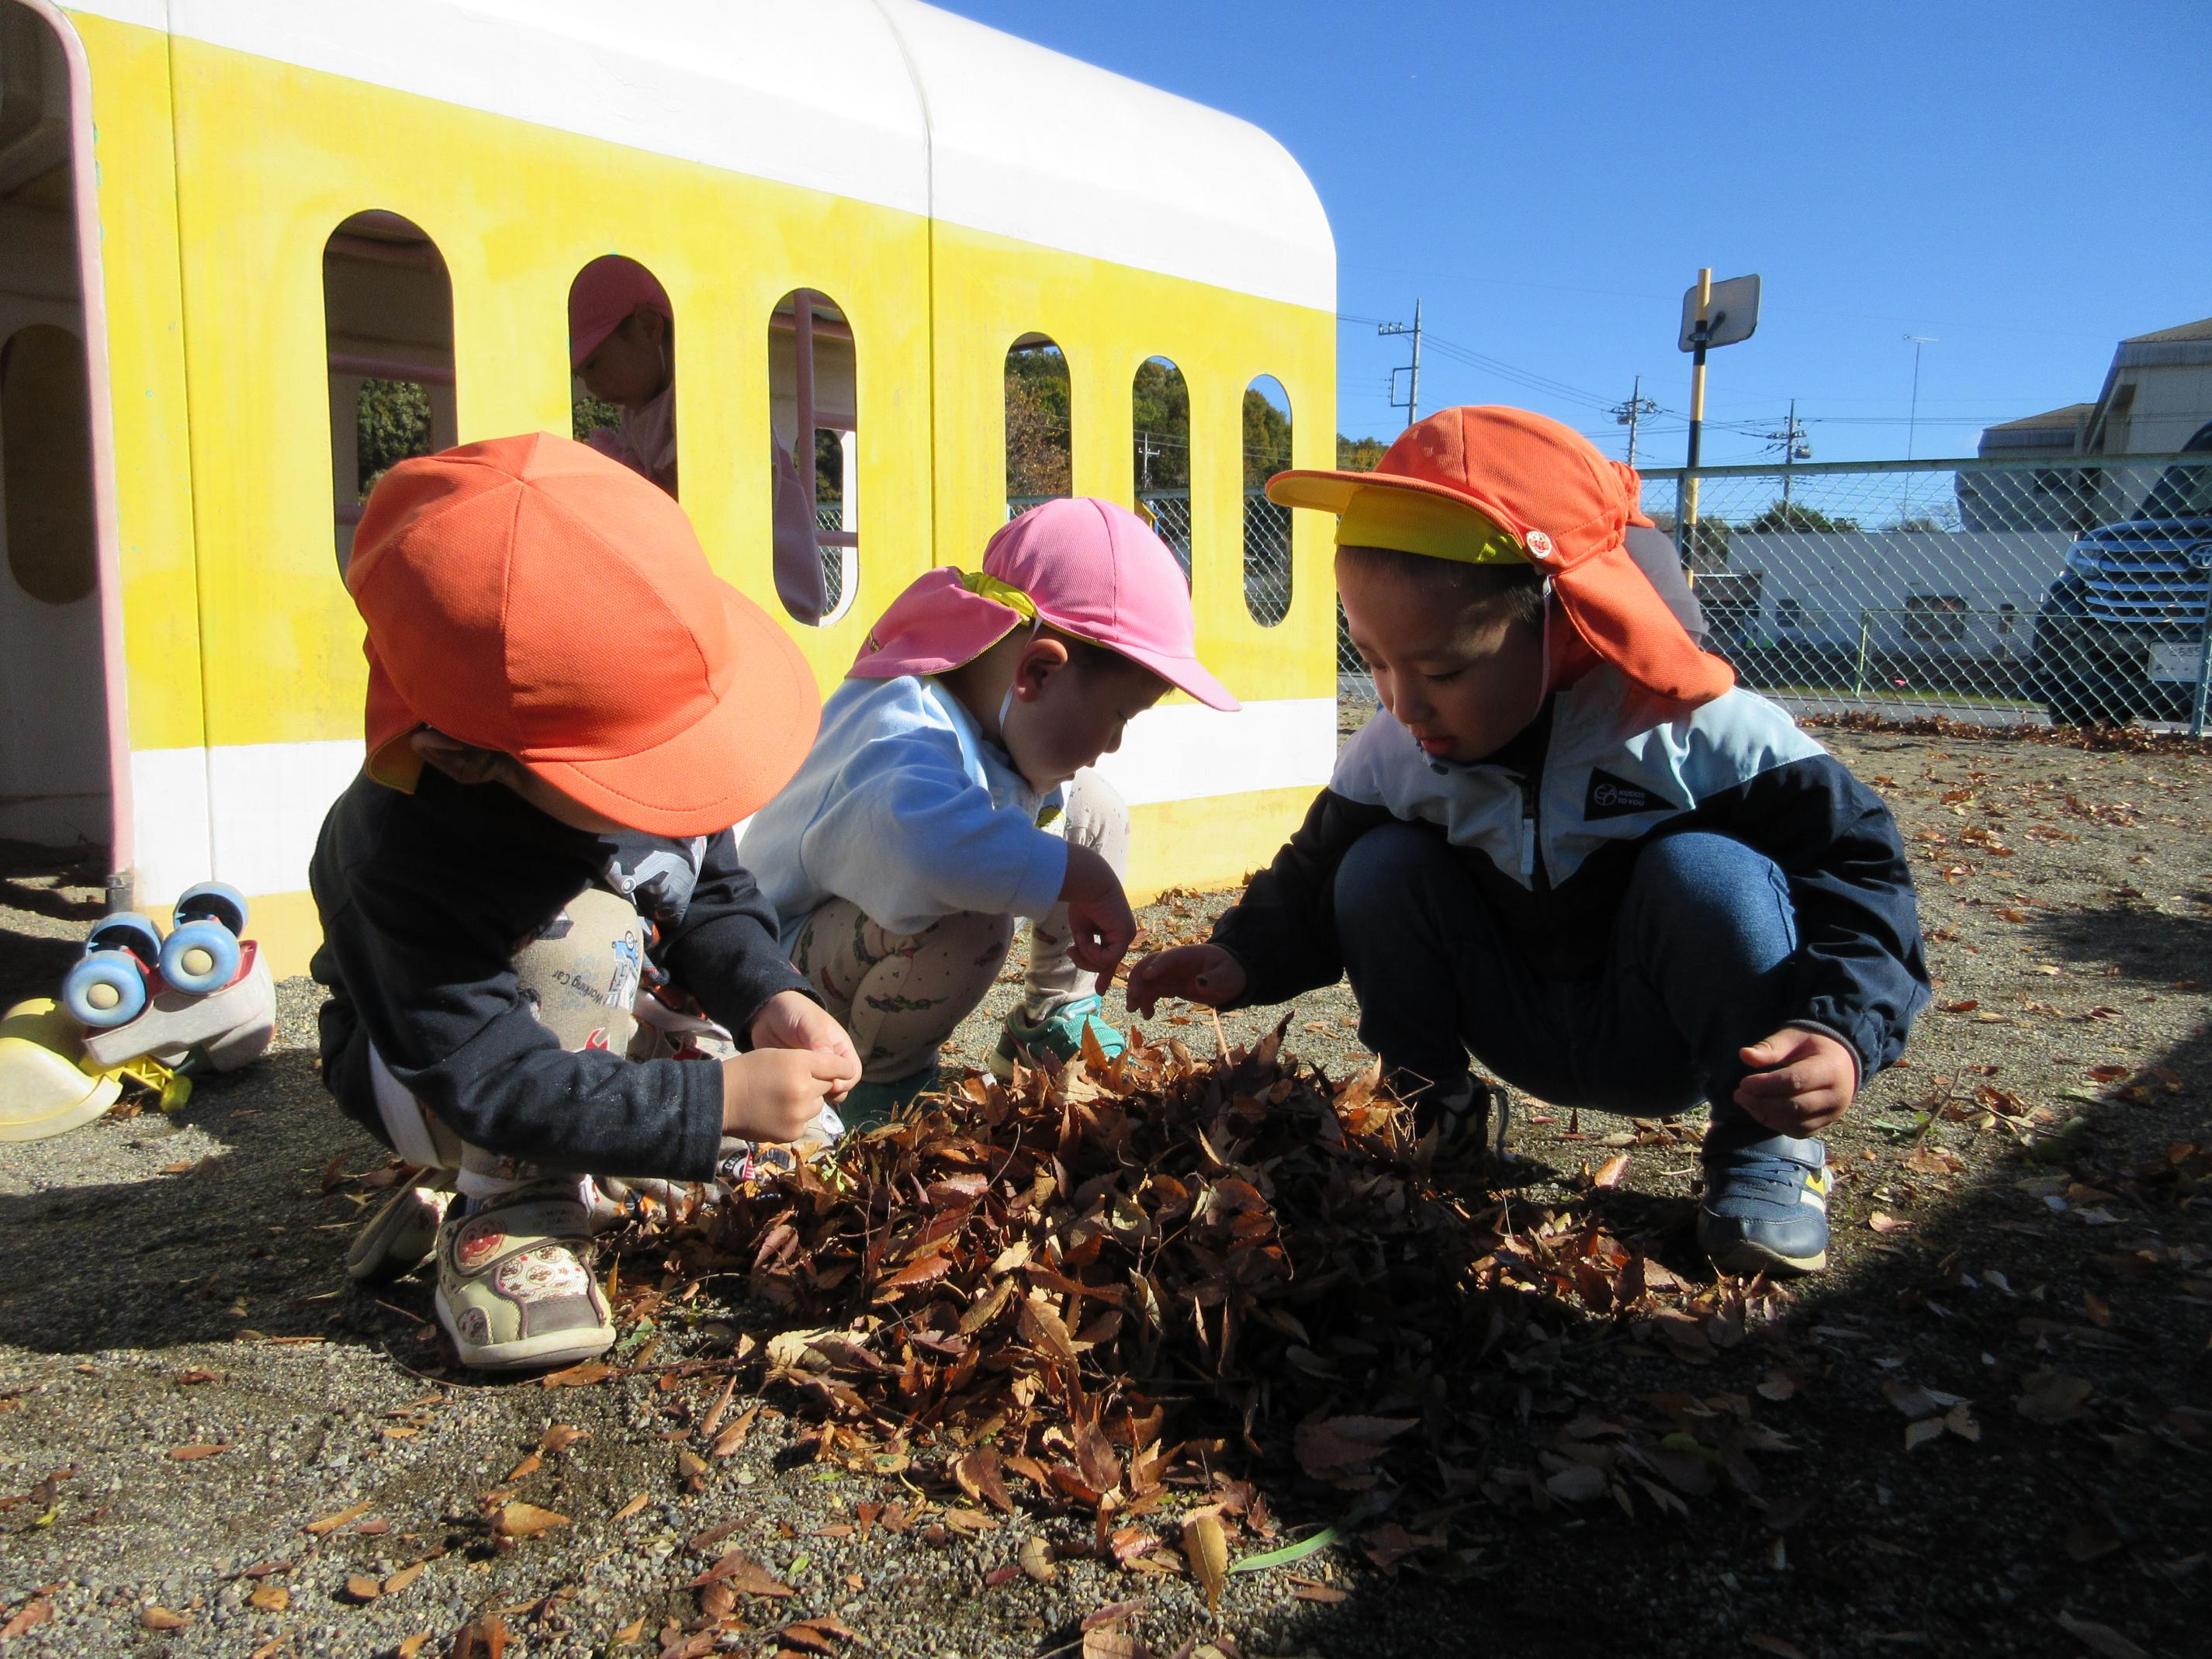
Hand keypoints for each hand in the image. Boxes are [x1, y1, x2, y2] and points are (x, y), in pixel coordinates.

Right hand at [720, 1047, 846, 1143]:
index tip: (843, 1072)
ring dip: (807, 1102)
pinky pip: (805, 1123)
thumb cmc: (748, 1070)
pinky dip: (796, 1119)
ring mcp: (799, 1113)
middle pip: (827, 1087)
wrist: (721, 1099)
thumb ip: (807, 1063)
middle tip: (793, 1083)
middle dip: (816, 1084)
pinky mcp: (793, 1132)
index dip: (842, 1069)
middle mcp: (804, 1089)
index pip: (837, 1067)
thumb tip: (834, 1077)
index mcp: (799, 1064)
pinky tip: (777, 1113)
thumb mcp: (778, 1055)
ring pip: (817, 1106)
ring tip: (782, 1099)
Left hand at [749, 990, 859, 1102]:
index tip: (830, 1083)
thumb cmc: (794, 1011)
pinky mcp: (796, 1078)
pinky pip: (802, 1093)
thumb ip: (821, 1042)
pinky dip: (799, 1096)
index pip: (852, 1072)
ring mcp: (812, 1072)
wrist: (765, 1013)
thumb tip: (831, 1068)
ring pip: (822, 1093)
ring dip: (815, 1097)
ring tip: (801, 1092)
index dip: (845, 1081)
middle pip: (841, 1087)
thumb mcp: (810, 1022)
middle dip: (831, 1093)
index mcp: (839, 1048)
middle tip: (813, 1091)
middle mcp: (829, 1063)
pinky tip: (789, 1092)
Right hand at [1059, 844, 1136, 988]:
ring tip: (1076, 944)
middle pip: (1107, 963)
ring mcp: (1126, 935)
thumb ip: (1086, 948)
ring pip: (1107, 962)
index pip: (1110, 957)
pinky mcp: (1125, 935)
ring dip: (1087, 957)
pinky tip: (1087, 942)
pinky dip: (1093, 954)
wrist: (1088, 883)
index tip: (1099, 991)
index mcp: (1113, 930)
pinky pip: (1108, 957)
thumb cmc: (1082, 901)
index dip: (1103, 974)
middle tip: (1071, 952)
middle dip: (1087, 964)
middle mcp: (1123, 934)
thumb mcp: (1082, 931)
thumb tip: (1083, 960)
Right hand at [1125, 944, 1247, 1018]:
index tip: (1147, 977)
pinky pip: (1152, 990)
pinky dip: (1146, 1000)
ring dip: (1138, 992)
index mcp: (1188, 955)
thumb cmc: (1229, 973)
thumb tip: (1200, 983)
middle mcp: (1174, 963)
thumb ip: (1215, 979)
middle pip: (1149, 966)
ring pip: (1146, 980)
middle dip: (1138, 980)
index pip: (1169, 958)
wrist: (1228, 977)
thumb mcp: (1228, 977)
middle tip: (1133, 999)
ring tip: (1134, 1010)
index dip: (1157, 966)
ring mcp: (1170, 973)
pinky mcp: (1169, 985)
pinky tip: (1147, 1014)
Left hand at [1733, 1026, 1857, 1133]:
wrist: (1842, 1061)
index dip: (1766, 1085)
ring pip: (1796, 1124)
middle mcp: (1836, 1096)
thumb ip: (1771, 1047)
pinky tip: (1759, 1112)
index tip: (1744, 1083)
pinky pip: (1799, 1132)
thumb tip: (1745, 1055)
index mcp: (1830, 1069)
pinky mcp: (1825, 1124)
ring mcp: (1833, 1114)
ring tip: (1745, 1102)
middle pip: (1795, 1107)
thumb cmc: (1813, 1045)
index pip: (1796, 1081)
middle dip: (1762, 1103)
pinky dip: (1776, 1125)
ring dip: (1765, 1116)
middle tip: (1739, 1094)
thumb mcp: (1793, 1038)